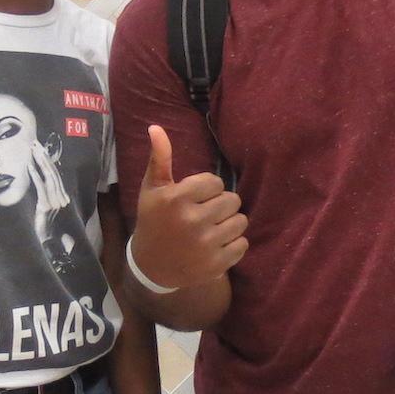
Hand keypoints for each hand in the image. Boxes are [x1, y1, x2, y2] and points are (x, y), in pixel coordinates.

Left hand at [29, 142, 71, 235]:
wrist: (43, 242)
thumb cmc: (41, 225)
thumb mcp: (44, 207)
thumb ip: (44, 194)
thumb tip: (38, 180)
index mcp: (62, 196)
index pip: (55, 173)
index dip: (48, 159)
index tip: (40, 147)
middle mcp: (61, 198)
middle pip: (53, 172)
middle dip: (44, 156)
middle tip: (35, 143)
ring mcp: (55, 202)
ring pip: (49, 177)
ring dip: (40, 161)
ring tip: (33, 150)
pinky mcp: (46, 207)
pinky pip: (41, 187)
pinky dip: (35, 175)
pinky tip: (29, 165)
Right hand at [129, 125, 246, 290]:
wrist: (151, 266)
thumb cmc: (153, 220)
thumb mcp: (152, 189)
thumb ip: (159, 158)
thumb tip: (156, 127)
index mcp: (176, 199)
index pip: (215, 183)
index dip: (208, 189)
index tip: (194, 199)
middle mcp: (192, 221)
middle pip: (232, 200)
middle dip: (222, 205)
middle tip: (206, 213)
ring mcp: (206, 245)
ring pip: (241, 222)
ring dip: (230, 223)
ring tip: (212, 228)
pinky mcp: (216, 264)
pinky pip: (243, 244)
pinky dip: (233, 244)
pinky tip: (216, 245)